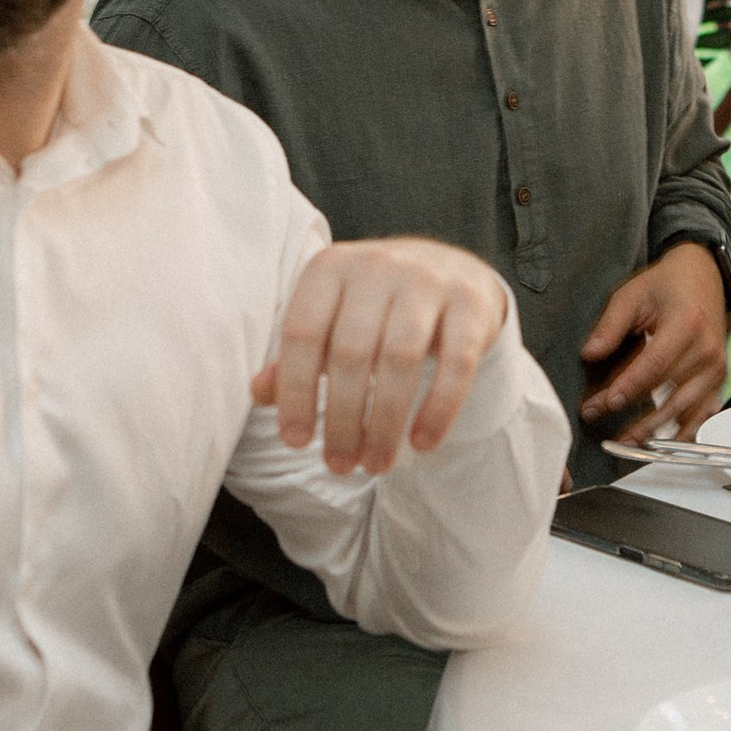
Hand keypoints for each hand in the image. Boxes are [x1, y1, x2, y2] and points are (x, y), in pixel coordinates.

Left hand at [254, 238, 508, 475]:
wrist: (448, 270)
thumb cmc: (372, 308)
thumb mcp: (328, 322)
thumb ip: (294, 357)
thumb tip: (259, 393)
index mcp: (330, 268)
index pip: (302, 333)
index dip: (294, 392)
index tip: (296, 442)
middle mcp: (377, 264)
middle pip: (350, 353)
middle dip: (342, 419)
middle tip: (340, 465)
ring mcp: (428, 279)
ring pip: (401, 359)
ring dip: (385, 422)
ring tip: (376, 464)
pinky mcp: (471, 302)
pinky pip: (457, 363)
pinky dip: (438, 409)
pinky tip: (422, 444)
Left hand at [579, 241, 728, 441]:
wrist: (703, 276)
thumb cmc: (666, 284)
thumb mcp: (632, 294)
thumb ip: (610, 325)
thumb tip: (589, 354)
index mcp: (686, 325)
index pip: (654, 365)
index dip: (628, 387)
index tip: (604, 403)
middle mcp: (707, 350)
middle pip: (668, 392)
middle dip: (633, 412)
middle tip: (600, 419)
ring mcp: (715, 368)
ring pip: (685, 409)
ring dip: (655, 430)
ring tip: (626, 442)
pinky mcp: (717, 379)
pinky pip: (701, 413)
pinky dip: (681, 431)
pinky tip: (659, 442)